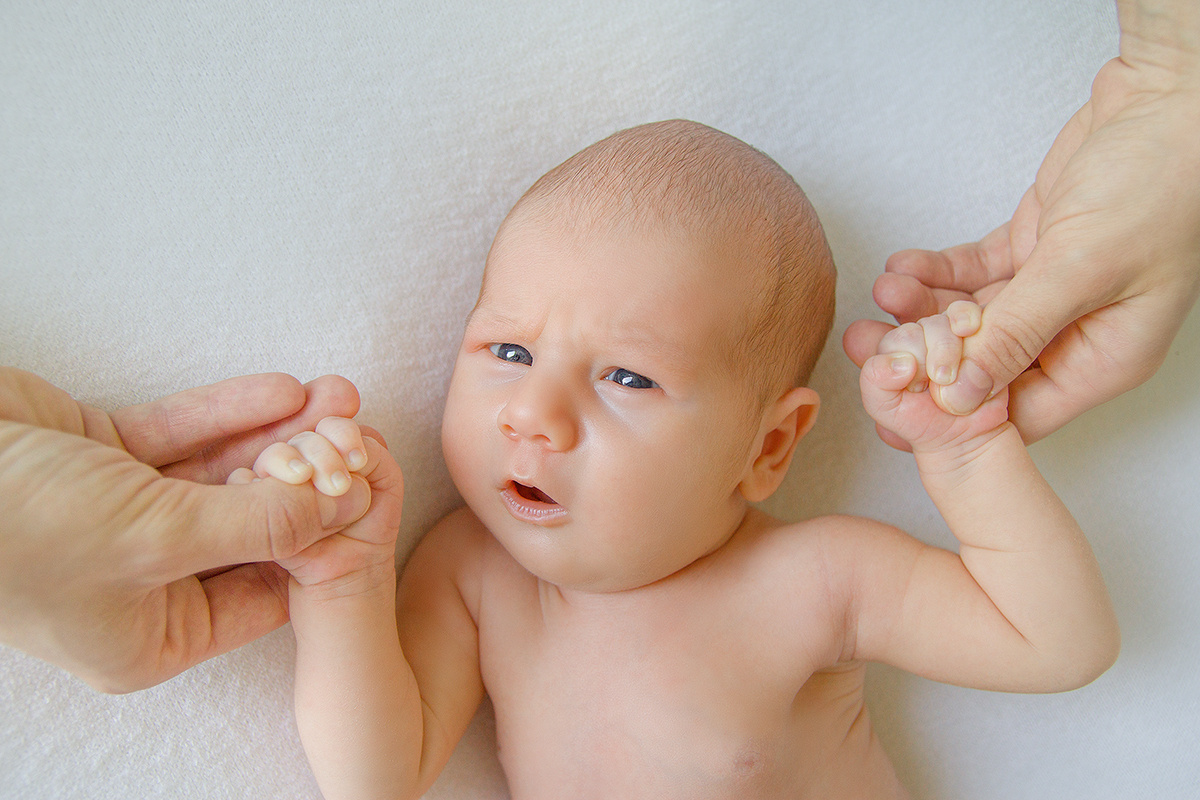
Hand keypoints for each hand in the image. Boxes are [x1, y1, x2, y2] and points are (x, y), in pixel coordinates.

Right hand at [0, 368, 372, 692]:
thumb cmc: (20, 529)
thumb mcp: (156, 539)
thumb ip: (258, 527)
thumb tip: (341, 512)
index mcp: (149, 634)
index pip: (264, 592)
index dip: (320, 543)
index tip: (370, 495)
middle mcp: (139, 580)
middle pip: (249, 525)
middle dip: (306, 475)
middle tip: (362, 431)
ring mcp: (119, 517)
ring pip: (221, 475)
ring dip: (279, 434)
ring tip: (339, 395)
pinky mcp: (100, 458)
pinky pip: (180, 436)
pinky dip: (227, 412)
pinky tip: (283, 389)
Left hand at [845, 1, 1199, 441]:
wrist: (1168, 102)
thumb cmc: (1158, 185)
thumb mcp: (1082, 268)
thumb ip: (1017, 333)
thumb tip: (962, 395)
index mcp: (1102, 358)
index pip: (1015, 413)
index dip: (952, 411)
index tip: (896, 399)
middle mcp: (1076, 333)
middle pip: (984, 366)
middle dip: (924, 355)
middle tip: (867, 343)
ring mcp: (1052, 291)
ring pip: (971, 319)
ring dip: (923, 307)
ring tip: (883, 291)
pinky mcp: (1035, 250)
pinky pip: (974, 275)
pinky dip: (938, 272)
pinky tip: (903, 267)